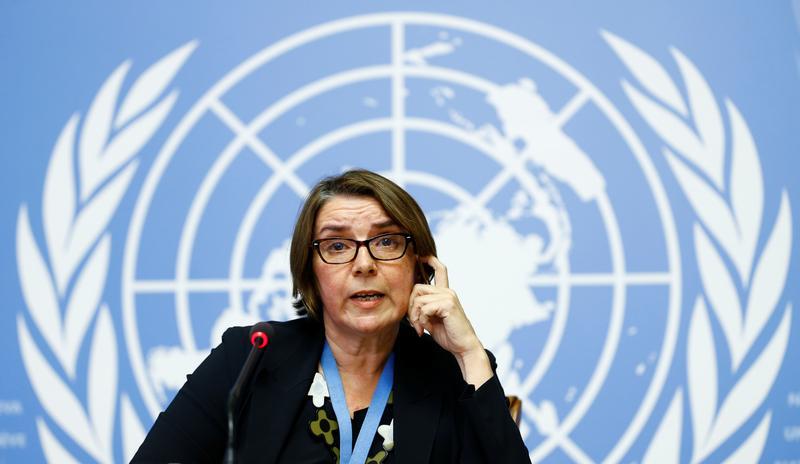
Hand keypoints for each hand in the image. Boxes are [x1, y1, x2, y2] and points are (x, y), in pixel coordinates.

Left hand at [408, 256, 492, 385]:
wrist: (463, 347)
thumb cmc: (448, 334)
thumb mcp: (432, 319)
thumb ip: (423, 308)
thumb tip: (409, 304)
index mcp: (445, 293)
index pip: (440, 269)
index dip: (429, 260)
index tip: (419, 256)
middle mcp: (447, 291)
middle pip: (417, 288)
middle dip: (410, 306)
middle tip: (414, 323)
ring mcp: (448, 296)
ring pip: (418, 298)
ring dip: (414, 316)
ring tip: (419, 328)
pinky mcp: (448, 304)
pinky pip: (424, 308)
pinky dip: (421, 320)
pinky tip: (425, 330)